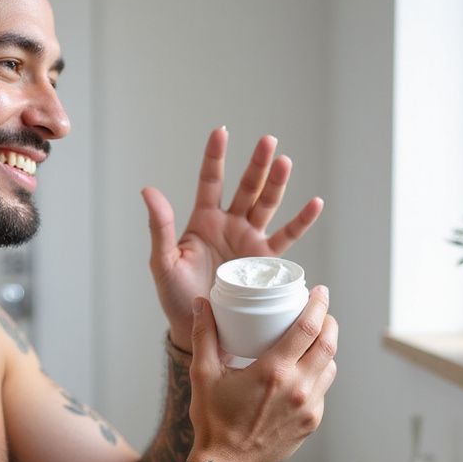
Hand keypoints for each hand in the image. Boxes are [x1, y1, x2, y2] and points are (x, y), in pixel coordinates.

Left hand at [142, 128, 322, 351]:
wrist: (200, 330)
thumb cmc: (176, 297)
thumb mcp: (162, 262)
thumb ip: (159, 227)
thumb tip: (148, 190)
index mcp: (203, 221)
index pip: (210, 181)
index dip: (215, 157)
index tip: (222, 132)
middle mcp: (229, 225)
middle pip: (246, 187)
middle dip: (257, 165)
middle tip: (268, 141)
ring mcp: (249, 241)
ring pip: (266, 205)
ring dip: (277, 184)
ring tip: (285, 162)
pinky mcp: (265, 262)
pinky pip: (287, 237)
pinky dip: (301, 221)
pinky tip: (315, 203)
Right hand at [186, 287, 336, 461]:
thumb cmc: (214, 421)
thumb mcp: (203, 374)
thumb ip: (204, 335)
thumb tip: (201, 304)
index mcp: (273, 371)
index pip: (308, 328)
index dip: (318, 305)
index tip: (319, 292)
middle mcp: (297, 387)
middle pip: (328, 344)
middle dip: (329, 322)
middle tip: (321, 311)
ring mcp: (309, 407)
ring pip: (330, 367)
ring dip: (326, 348)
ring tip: (315, 338)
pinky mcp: (312, 422)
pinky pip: (323, 390)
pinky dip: (318, 374)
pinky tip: (305, 370)